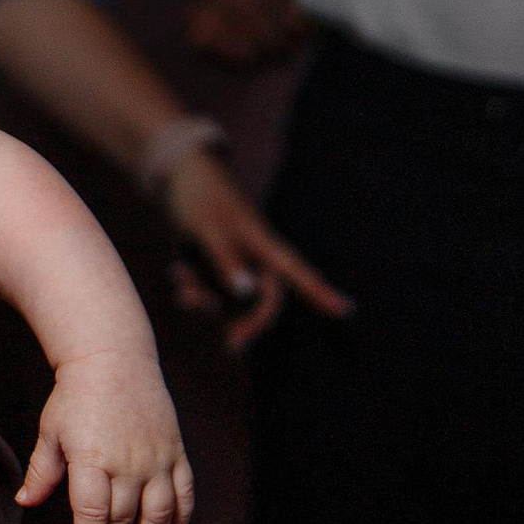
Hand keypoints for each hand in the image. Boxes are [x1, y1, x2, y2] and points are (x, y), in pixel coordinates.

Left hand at [16, 349, 192, 523]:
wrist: (113, 361)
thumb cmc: (76, 396)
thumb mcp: (51, 431)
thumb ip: (42, 471)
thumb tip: (24, 501)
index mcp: (91, 460)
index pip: (93, 515)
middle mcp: (127, 464)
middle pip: (122, 519)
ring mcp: (155, 459)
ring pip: (158, 514)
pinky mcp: (175, 451)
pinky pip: (184, 492)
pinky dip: (181, 517)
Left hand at [163, 151, 353, 349]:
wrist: (176, 176)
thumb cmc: (200, 198)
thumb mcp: (210, 230)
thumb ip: (226, 262)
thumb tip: (246, 296)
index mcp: (264, 245)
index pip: (299, 274)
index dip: (323, 293)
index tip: (347, 311)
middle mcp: (254, 259)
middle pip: (260, 303)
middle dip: (242, 321)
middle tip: (230, 347)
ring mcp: (234, 264)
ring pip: (227, 301)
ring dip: (204, 299)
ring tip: (180, 276)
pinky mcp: (214, 266)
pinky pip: (207, 291)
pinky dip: (191, 286)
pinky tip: (177, 270)